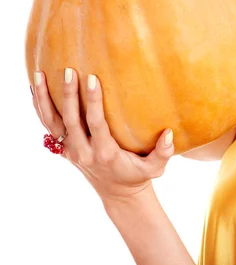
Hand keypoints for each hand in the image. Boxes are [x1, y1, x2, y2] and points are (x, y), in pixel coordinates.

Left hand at [31, 69, 173, 200]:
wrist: (117, 194)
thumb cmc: (138, 176)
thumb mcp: (155, 168)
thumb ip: (163, 152)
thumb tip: (169, 133)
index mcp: (105, 153)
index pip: (96, 124)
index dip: (93, 102)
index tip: (92, 79)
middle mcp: (84, 152)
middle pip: (71, 120)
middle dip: (69, 95)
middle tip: (69, 71)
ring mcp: (71, 150)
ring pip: (52, 122)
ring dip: (45, 99)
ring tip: (40, 75)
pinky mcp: (65, 148)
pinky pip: (48, 125)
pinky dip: (40, 107)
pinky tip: (35, 88)